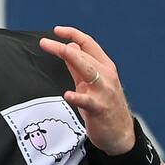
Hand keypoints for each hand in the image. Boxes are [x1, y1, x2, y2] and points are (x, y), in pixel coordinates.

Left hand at [38, 25, 135, 154]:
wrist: (120, 134)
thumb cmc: (104, 106)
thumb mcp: (90, 83)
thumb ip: (78, 66)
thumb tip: (68, 47)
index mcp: (104, 66)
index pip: (88, 44)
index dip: (73, 34)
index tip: (56, 30)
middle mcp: (106, 75)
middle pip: (84, 55)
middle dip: (64, 47)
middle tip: (44, 42)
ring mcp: (104, 92)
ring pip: (90, 71)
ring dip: (75, 59)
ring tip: (62, 52)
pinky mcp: (100, 109)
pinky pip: (88, 101)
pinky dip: (78, 97)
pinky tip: (68, 94)